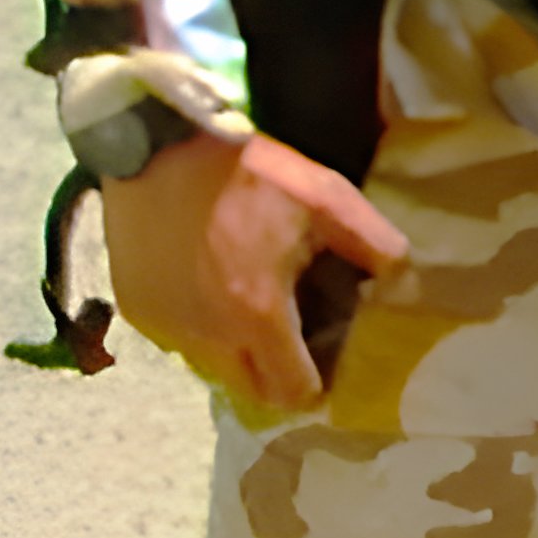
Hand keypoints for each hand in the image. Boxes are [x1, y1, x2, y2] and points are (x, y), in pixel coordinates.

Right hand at [105, 127, 409, 417]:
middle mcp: (206, 335)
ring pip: (211, 368)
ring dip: (236, 352)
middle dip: (277, 377)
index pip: (291, 391)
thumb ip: (375, 245)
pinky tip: (210, 288)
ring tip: (251, 307)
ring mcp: (164, 325)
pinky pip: (177, 339)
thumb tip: (402, 284)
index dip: (316, 385)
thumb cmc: (250, 174)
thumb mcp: (328, 199)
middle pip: (250, 390)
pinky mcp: (135, 309)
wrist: (159, 146)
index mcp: (257, 314)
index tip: (327, 362)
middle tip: (294, 339)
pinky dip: (198, 327)